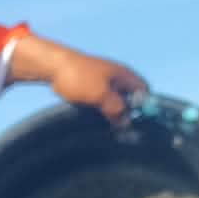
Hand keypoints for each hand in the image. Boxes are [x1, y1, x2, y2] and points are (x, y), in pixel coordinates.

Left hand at [11, 35, 148, 123]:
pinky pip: (102, 103)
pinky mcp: (92, 89)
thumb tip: (126, 123)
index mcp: (124, 75)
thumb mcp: (101, 95)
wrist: (53, 67)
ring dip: (113, 115)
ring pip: (115, 102)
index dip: (145, 106)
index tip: (139, 122)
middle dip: (128, 114)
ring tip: (109, 128)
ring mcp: (104, 83)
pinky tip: (97, 122)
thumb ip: (116, 108)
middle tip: (122, 130)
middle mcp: (117, 78)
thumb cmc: (79, 76)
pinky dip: (102, 112)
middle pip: (131, 99)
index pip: (144, 91)